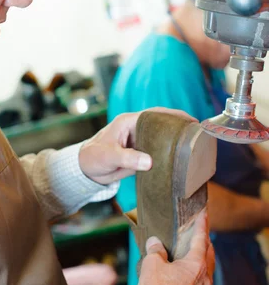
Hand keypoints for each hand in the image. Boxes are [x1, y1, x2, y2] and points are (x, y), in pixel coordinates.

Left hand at [78, 108, 195, 184]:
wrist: (86, 170)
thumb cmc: (93, 157)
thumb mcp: (109, 156)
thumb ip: (128, 158)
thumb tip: (150, 162)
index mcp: (129, 122)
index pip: (155, 114)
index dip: (173, 115)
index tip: (190, 120)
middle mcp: (136, 129)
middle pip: (162, 124)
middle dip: (180, 126)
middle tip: (199, 133)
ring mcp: (139, 142)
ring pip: (161, 138)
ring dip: (175, 141)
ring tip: (195, 145)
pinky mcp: (140, 154)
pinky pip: (157, 152)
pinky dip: (168, 154)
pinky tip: (180, 160)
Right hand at [135, 209, 214, 284]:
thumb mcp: (151, 264)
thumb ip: (156, 250)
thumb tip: (155, 243)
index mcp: (196, 266)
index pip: (201, 239)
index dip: (201, 225)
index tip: (204, 214)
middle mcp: (204, 279)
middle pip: (208, 255)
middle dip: (204, 243)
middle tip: (198, 234)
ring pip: (206, 272)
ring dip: (201, 260)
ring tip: (192, 254)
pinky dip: (197, 276)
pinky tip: (186, 276)